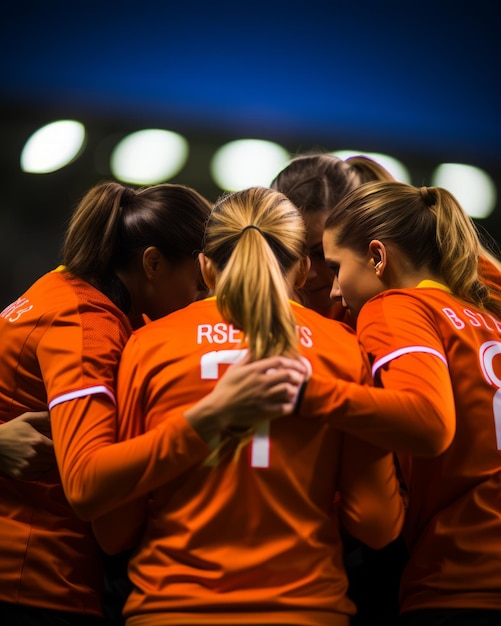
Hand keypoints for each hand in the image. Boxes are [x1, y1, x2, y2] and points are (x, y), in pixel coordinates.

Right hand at [0, 411, 55, 479]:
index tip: (60, 442)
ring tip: (46, 455)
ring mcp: (27, 467)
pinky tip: (39, 463)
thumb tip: (58, 416)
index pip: (59, 447)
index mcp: (38, 441)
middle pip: (55, 458)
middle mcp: (34, 456)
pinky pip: (39, 475)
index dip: (62, 444)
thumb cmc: (11, 429)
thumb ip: (44, 417)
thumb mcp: (26, 418)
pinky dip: (42, 470)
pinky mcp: (21, 475)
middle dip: (56, 453)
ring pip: (49, 467)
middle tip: (54, 448)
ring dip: (49, 462)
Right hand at [185, 355, 309, 442]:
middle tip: (299, 377)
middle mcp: (261, 383)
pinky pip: (284, 408)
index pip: (279, 361)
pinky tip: (288, 403)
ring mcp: (264, 398)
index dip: (292, 362)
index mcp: (254, 370)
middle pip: (287, 375)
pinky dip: (290, 405)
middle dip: (297, 375)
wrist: (219, 409)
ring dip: (294, 389)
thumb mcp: (234, 369)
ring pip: (288, 390)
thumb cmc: (225, 388)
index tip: (297, 365)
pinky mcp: (265, 412)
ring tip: (293, 390)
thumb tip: (253, 346)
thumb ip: (247, 358)